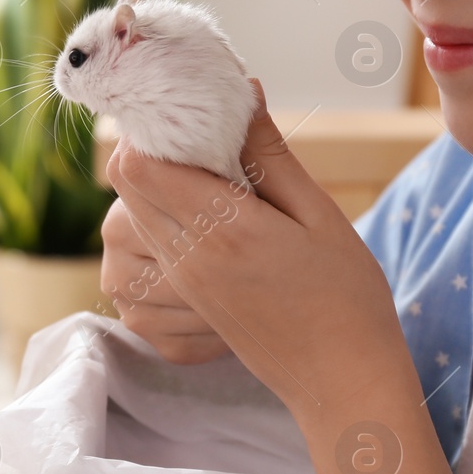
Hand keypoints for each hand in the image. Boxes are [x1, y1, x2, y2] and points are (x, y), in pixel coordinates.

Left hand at [104, 78, 413, 421]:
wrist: (342, 381)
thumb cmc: (346, 295)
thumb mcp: (317, 213)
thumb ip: (268, 153)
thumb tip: (240, 92)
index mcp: (222, 230)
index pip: (138, 164)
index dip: (155, 129)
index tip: (192, 113)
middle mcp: (187, 259)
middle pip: (125, 184)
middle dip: (154, 150)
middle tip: (204, 138)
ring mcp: (181, 285)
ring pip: (130, 216)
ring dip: (156, 185)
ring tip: (212, 176)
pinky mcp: (185, 302)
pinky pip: (148, 248)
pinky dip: (164, 220)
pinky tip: (212, 216)